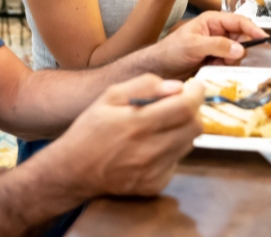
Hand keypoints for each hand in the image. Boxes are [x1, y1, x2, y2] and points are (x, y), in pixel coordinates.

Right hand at [46, 74, 204, 197]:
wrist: (74, 171)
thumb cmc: (90, 130)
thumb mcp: (110, 96)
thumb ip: (144, 85)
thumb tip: (176, 86)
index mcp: (137, 124)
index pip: (185, 107)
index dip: (196, 93)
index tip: (196, 86)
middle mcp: (149, 150)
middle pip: (195, 127)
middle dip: (193, 110)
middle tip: (181, 103)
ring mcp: (153, 171)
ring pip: (189, 144)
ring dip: (183, 129)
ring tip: (162, 124)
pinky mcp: (155, 184)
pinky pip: (176, 161)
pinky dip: (172, 149)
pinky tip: (153, 145)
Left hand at [151, 12, 267, 78]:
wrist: (159, 69)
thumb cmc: (170, 51)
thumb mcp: (193, 45)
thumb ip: (217, 45)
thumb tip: (240, 48)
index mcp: (212, 20)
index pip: (238, 21)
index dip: (252, 28)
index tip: (263, 37)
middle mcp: (217, 32)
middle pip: (241, 38)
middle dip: (238, 49)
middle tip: (227, 58)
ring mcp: (218, 46)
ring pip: (237, 53)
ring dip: (230, 60)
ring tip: (214, 63)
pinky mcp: (216, 60)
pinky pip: (230, 63)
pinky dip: (225, 67)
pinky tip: (212, 67)